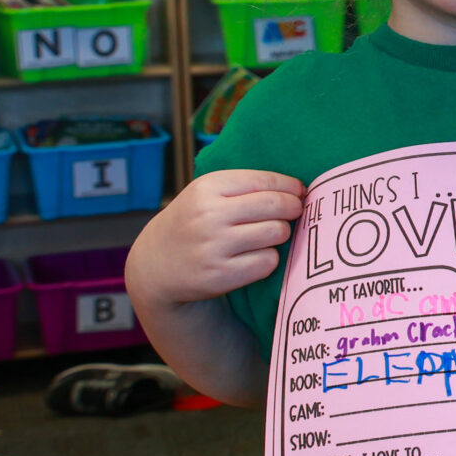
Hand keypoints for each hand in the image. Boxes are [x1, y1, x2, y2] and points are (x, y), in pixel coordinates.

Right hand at [128, 169, 303, 314]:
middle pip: (277, 205)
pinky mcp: (221, 275)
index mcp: (206, 188)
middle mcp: (208, 215)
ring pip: (277, 232)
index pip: (265, 180)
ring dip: (280, 234)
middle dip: (293, 208)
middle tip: (294, 212)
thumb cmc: (192, 222)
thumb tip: (298, 189)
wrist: (155, 265)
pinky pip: (268, 261)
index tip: (299, 192)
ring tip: (267, 235)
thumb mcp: (206, 195)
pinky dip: (268, 259)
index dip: (291, 186)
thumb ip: (245, 187)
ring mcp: (213, 246)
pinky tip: (253, 256)